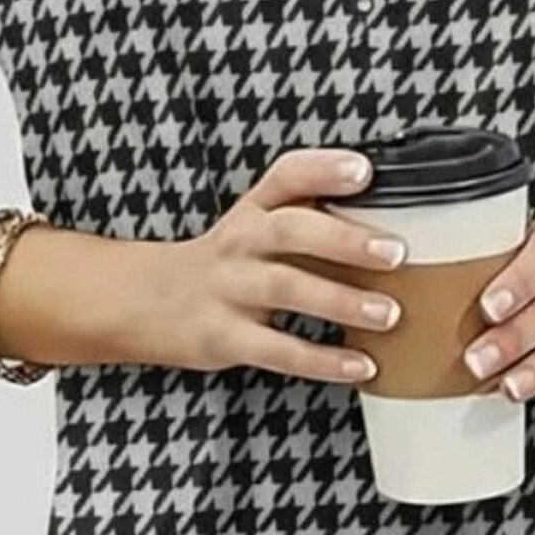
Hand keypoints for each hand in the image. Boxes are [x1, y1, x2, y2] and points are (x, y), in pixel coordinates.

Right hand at [132, 147, 407, 383]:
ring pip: (285, 288)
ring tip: (387, 313)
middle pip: (289, 230)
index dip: (324, 169)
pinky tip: (359, 364)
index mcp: (252, 212)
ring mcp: (229, 290)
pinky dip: (322, 359)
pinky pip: (278, 349)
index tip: (364, 171)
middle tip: (394, 252)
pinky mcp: (224, 337)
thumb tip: (388, 215)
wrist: (141, 302)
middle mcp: (240, 243)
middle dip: (344, 240)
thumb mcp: (250, 225)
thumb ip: (307, 213)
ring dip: (340, 301)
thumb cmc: (220, 265)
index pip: (286, 176)